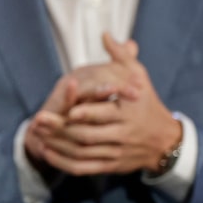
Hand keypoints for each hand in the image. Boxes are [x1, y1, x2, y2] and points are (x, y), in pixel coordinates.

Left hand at [33, 34, 179, 175]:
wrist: (164, 140)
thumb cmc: (146, 103)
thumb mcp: (138, 77)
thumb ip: (120, 57)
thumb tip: (105, 34)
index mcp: (128, 113)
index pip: (104, 114)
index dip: (85, 113)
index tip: (68, 110)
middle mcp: (123, 135)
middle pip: (88, 135)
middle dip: (62, 129)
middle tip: (39, 121)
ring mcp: (117, 152)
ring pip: (83, 152)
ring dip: (58, 145)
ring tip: (38, 135)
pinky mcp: (112, 166)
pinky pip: (85, 167)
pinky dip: (65, 163)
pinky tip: (48, 154)